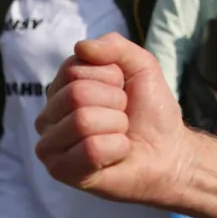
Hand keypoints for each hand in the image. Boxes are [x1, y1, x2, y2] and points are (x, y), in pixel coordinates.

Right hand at [34, 34, 195, 207]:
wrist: (169, 150)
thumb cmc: (150, 110)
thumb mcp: (142, 67)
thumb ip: (116, 47)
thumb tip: (81, 46)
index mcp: (61, 87)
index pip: (75, 68)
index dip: (112, 77)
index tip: (122, 91)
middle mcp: (47, 115)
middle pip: (77, 94)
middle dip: (116, 102)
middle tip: (123, 115)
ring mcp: (49, 145)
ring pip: (83, 121)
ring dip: (117, 125)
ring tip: (119, 134)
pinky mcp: (61, 171)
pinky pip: (92, 149)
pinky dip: (118, 148)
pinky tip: (116, 153)